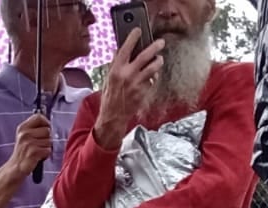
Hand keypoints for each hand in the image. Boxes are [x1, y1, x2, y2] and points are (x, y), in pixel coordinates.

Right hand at [7, 114, 52, 177]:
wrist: (15, 168)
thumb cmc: (23, 152)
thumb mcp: (24, 136)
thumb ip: (34, 128)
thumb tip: (49, 123)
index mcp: (22, 128)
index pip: (39, 117)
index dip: (46, 122)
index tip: (45, 129)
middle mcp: (24, 134)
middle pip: (47, 129)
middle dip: (47, 138)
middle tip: (38, 145)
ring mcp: (29, 143)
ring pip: (49, 141)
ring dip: (46, 147)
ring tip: (37, 151)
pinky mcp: (33, 152)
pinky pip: (48, 150)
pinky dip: (46, 155)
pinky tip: (38, 157)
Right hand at [95, 29, 165, 143]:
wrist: (113, 116)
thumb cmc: (109, 98)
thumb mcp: (107, 79)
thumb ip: (114, 65)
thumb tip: (118, 51)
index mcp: (115, 71)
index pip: (125, 49)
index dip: (132, 38)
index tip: (138, 30)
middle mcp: (127, 75)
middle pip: (145, 56)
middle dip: (154, 47)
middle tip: (160, 42)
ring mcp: (137, 84)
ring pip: (153, 67)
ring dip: (158, 61)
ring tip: (159, 59)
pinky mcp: (144, 92)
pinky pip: (152, 80)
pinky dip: (153, 77)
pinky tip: (150, 77)